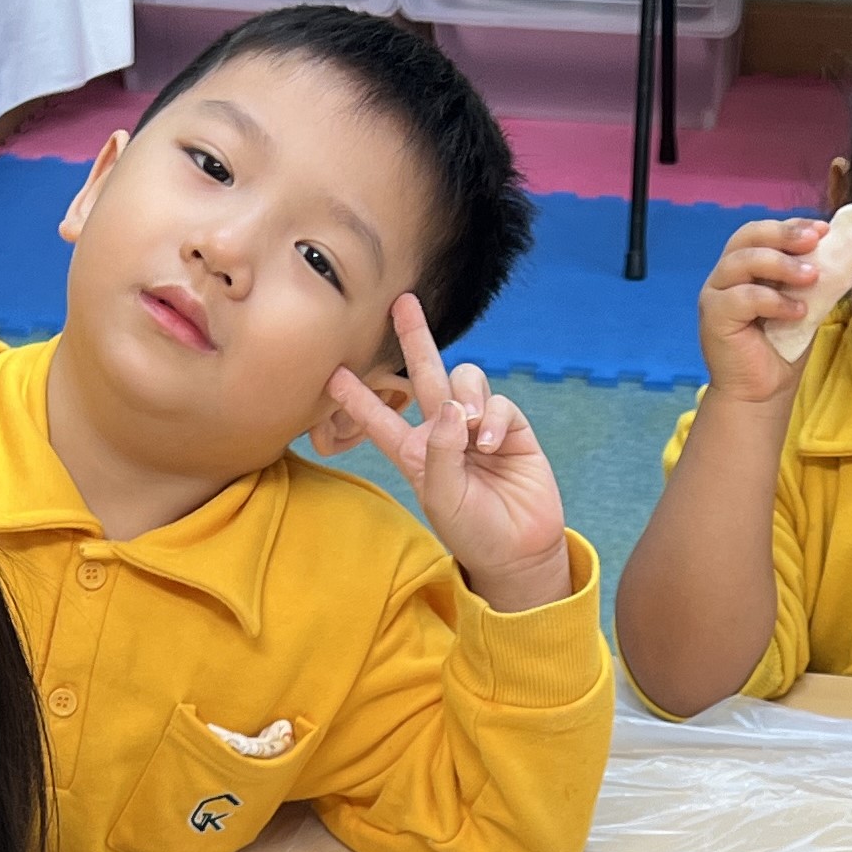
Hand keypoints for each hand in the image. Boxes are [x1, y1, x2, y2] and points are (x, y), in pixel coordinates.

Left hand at [328, 297, 571, 613]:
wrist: (518, 549)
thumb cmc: (472, 530)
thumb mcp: (442, 497)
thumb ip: (441, 452)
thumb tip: (453, 408)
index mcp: (415, 452)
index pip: (380, 419)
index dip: (357, 397)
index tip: (333, 373)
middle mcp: (443, 432)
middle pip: (425, 374)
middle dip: (415, 337)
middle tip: (402, 301)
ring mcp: (478, 426)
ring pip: (466, 381)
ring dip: (467, 397)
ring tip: (471, 432)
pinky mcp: (511, 428)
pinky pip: (499, 402)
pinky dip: (494, 418)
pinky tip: (490, 445)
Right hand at [693, 217, 829, 403]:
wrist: (762, 393)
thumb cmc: (781, 348)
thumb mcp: (803, 303)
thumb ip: (810, 277)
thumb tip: (841, 250)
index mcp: (744, 266)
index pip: (763, 232)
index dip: (791, 226)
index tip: (823, 229)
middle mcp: (725, 274)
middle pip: (748, 236)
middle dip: (784, 234)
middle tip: (815, 241)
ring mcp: (714, 293)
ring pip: (743, 261)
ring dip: (782, 265)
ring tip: (812, 277)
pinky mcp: (712, 316)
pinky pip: (743, 297)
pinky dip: (774, 301)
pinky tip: (797, 312)